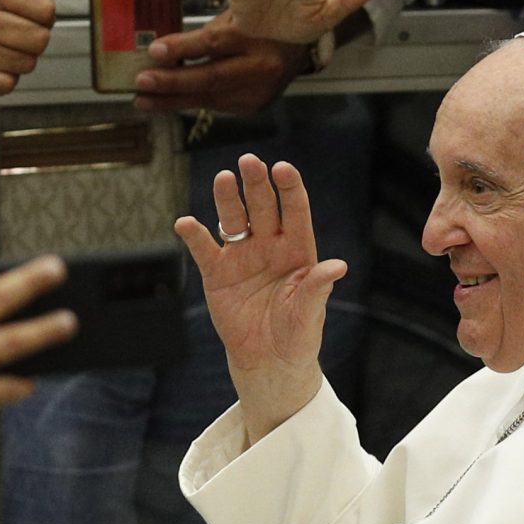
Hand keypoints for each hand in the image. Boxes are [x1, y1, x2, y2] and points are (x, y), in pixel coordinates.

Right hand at [0, 0, 54, 95]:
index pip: (48, 11)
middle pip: (40, 40)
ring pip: (26, 64)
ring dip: (21, 58)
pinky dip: (5, 78)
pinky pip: (7, 84)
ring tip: (5, 45)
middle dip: (34, 37)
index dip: (43, 14)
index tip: (27, 10)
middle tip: (16, 29)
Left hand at [132, 11, 306, 115]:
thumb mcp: (240, 15)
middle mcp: (260, 68)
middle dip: (171, 83)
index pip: (214, 44)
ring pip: (209, 98)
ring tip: (143, 100)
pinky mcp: (254, 106)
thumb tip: (163, 50)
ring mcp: (259, 92)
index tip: (154, 51)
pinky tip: (166, 102)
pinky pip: (215, 105)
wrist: (302, 45)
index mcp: (256, 36)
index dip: (183, 48)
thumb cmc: (262, 21)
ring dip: (172, 100)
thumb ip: (208, 32)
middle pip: (210, 78)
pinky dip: (189, 102)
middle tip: (141, 83)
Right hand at [175, 155, 344, 436]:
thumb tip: (338, 266)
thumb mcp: (310, 313)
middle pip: (263, 206)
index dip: (289, 188)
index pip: (295, 211)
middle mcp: (269, 245)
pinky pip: (205, 250)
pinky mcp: (217, 273)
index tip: (283, 169)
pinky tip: (185, 223)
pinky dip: (194, 236)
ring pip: (234, 219)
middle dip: (257, 184)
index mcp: (297, 249)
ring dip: (228, 198)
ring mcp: (242, 256)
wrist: (269, 361)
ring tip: (224, 178)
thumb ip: (317, 288)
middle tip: (249, 162)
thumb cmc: (297, 335)